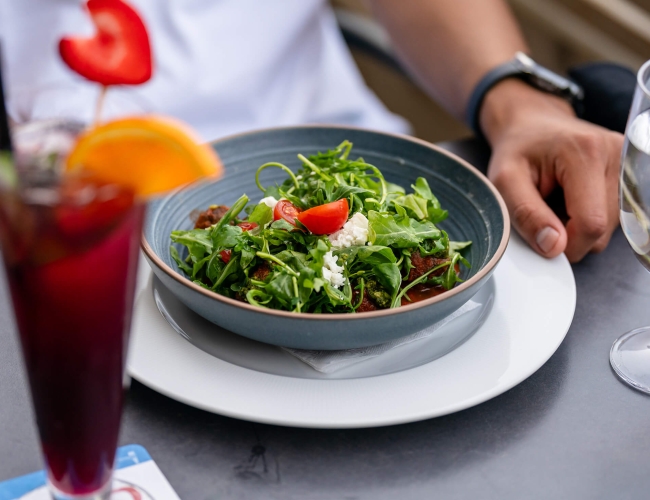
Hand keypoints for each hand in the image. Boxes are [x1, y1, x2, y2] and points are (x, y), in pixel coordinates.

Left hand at [480, 79, 622, 261]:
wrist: (531, 123)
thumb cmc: (516, 150)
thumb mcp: (505, 181)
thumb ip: (526, 214)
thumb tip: (555, 248)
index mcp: (586, 153)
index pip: (591, 224)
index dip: (566, 244)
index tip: (541, 237)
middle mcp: (617, 154)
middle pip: (601, 229)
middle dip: (569, 233)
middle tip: (544, 209)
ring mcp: (627, 162)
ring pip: (609, 227)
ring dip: (578, 225)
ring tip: (557, 200)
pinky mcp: (629, 172)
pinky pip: (613, 216)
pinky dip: (588, 216)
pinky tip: (573, 199)